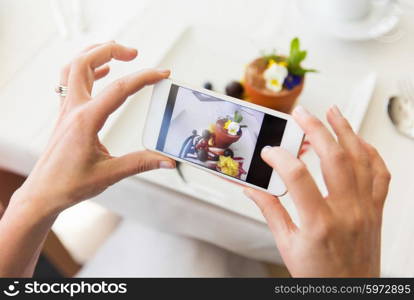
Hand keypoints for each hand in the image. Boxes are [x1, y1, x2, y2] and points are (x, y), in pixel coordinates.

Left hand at [15, 42, 174, 216]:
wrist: (43, 193)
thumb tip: (166, 160)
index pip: (118, 90)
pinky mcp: (65, 114)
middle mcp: (73, 110)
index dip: (143, 78)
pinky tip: (101, 73)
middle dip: (110, 50)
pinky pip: (70, 81)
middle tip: (133, 52)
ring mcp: (66, 110)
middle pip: (84, 62)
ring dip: (94, 54)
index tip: (161, 74)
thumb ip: (141, 163)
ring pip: (73, 67)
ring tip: (116, 52)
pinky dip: (86, 70)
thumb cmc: (69, 184)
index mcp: (86, 121)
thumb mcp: (110, 174)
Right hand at [245, 105, 390, 276]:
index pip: (297, 177)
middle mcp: (347, 212)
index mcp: (319, 223)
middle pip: (334, 158)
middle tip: (302, 115)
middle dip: (316, 129)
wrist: (349, 293)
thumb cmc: (319, 276)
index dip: (279, 158)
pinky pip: (380, 174)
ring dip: (346, 131)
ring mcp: (365, 209)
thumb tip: (253, 189)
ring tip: (333, 113)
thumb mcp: (287, 245)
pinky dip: (370, 152)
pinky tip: (358, 141)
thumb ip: (270, 212)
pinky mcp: (375, 210)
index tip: (269, 153)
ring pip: (360, 160)